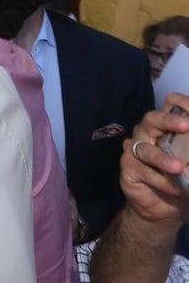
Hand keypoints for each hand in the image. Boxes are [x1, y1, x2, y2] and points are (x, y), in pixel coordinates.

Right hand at [120, 93, 188, 224]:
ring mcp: (135, 149)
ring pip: (145, 147)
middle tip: (186, 126)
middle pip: (152, 119)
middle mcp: (149, 133)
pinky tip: (174, 188)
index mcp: (167, 127)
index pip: (170, 104)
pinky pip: (143, 171)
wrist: (164, 209)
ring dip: (163, 158)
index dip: (181, 102)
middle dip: (168, 121)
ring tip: (179, 168)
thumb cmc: (182, 179)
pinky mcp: (128, 167)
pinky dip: (160, 180)